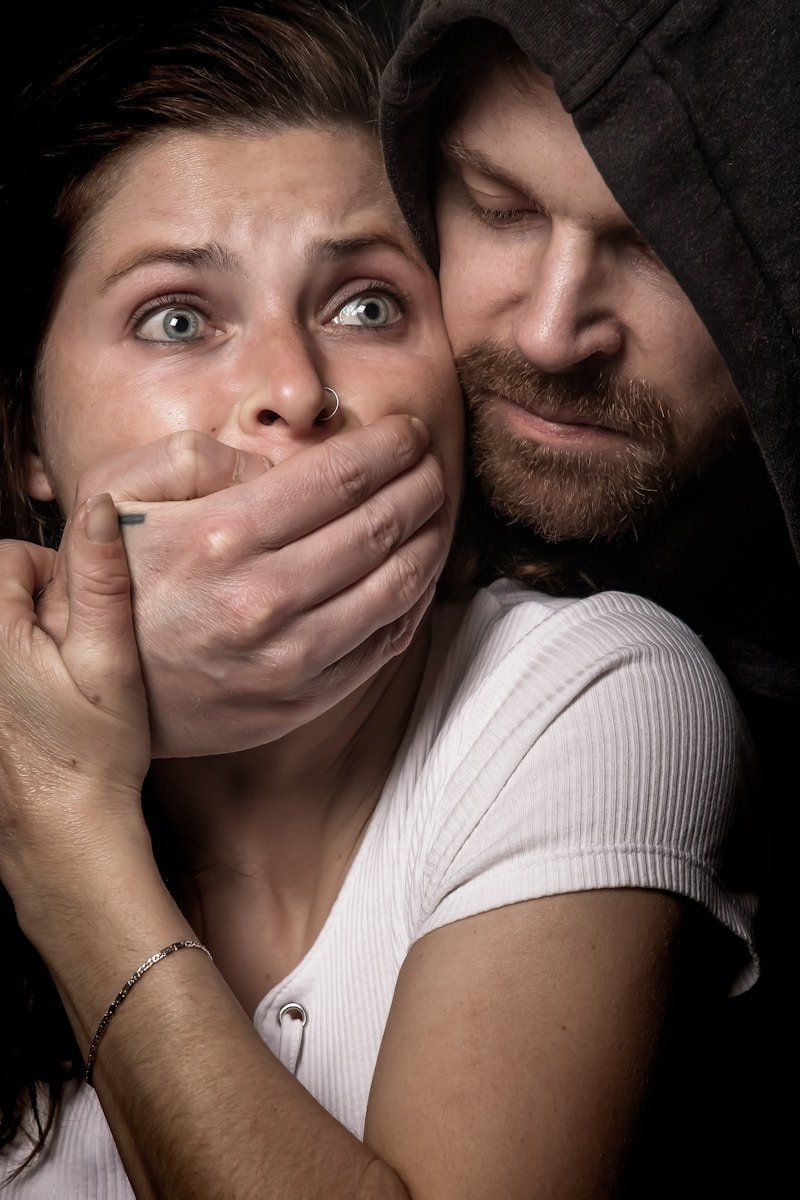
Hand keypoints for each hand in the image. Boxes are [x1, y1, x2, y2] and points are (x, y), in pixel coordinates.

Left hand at [0, 496, 149, 927]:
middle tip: (70, 660)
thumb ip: (102, 578)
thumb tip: (100, 506)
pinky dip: (11, 683)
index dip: (53, 581)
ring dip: (20, 647)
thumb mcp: (110, 660)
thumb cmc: (92, 756)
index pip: (7, 558)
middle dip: (33, 613)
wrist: (63, 842)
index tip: (80, 623)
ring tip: (51, 691)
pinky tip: (32, 718)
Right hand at [37, 418, 448, 756]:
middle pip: (379, 527)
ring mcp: (288, 659)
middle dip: (422, 484)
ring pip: (398, 587)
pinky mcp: (303, 700)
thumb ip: (197, 457)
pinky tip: (418, 571)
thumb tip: (280, 462)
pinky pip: (385, 643)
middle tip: (434, 465)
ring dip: (432, 539)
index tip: (410, 431)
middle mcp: (262, 600)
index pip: (339, 477)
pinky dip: (415, 600)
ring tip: (437, 511)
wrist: (95, 688)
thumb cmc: (111, 577)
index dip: (390, 446)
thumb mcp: (118, 493)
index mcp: (220, 537)